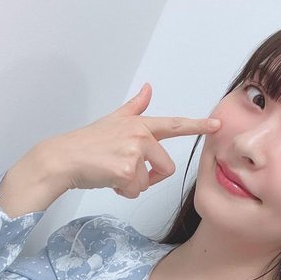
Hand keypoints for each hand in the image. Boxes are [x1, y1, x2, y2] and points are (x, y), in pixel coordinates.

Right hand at [44, 83, 220, 197]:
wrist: (63, 158)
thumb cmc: (87, 143)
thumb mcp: (113, 120)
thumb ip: (135, 107)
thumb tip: (148, 88)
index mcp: (139, 125)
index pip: (174, 124)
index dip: (197, 125)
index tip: (217, 125)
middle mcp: (140, 135)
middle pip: (166, 167)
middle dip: (149, 177)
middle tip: (124, 171)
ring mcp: (134, 152)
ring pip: (148, 182)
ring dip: (132, 185)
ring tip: (112, 172)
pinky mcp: (126, 170)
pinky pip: (135, 191)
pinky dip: (122, 191)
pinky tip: (107, 179)